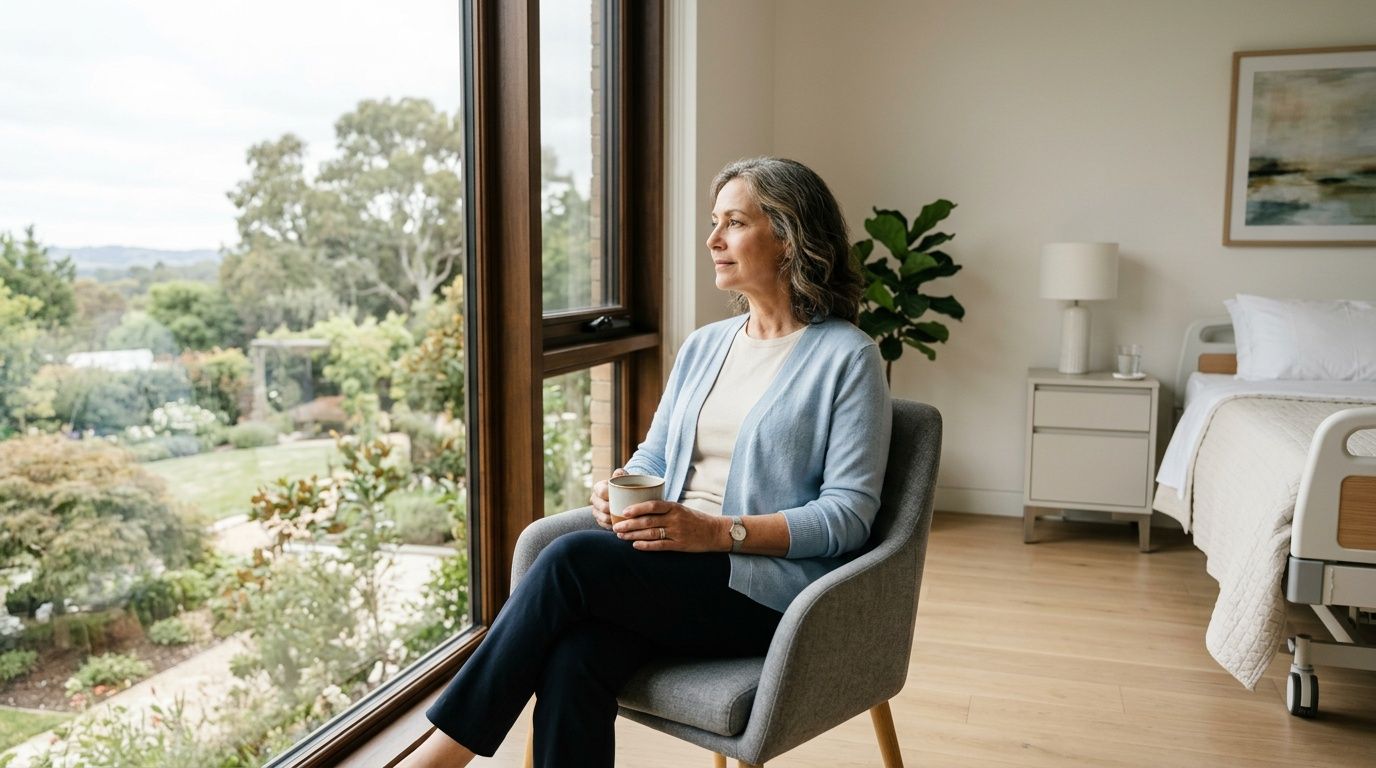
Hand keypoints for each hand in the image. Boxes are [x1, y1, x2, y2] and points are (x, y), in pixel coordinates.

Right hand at [590, 468, 627, 529]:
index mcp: (598, 487)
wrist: (622, 494)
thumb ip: (621, 474)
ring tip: (625, 520)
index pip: (602, 492)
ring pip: (603, 518)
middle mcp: (594, 499)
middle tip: (627, 512)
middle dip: (614, 510)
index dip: (611, 496)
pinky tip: (620, 525)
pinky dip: (612, 526)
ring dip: (613, 520)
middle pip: (603, 507)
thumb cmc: (624, 484)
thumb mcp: (623, 477)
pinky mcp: (598, 520)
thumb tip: (619, 473)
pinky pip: (604, 525)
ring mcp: (595, 510)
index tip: (624, 499)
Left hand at [613, 500, 727, 552]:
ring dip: (634, 535)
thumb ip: (663, 509)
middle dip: (629, 524)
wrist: (714, 532)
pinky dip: (646, 545)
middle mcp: (675, 519)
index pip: (652, 505)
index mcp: (674, 507)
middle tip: (616, 526)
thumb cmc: (694, 519)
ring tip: (621, 536)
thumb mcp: (680, 509)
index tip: (623, 512)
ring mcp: (677, 532)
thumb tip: (640, 508)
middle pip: (648, 521)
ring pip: (651, 533)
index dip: (636, 508)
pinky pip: (660, 545)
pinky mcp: (679, 545)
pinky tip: (635, 545)